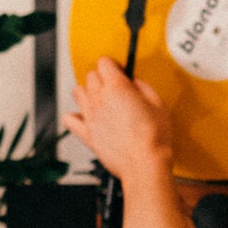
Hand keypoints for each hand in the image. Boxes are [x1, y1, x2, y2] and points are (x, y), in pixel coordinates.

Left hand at [62, 58, 172, 184]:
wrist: (144, 165)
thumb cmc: (153, 139)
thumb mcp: (158, 104)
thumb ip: (143, 88)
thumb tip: (136, 84)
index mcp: (117, 88)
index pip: (105, 62)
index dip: (113, 65)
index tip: (119, 71)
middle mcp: (100, 99)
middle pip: (91, 76)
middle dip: (101, 78)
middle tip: (113, 87)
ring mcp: (91, 117)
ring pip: (78, 92)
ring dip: (87, 92)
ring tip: (99, 100)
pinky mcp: (86, 134)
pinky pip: (69, 119)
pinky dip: (74, 116)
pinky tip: (84, 118)